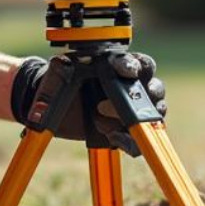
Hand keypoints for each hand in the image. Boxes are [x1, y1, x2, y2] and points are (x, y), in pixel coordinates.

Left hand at [10, 52, 166, 156]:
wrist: (50, 108)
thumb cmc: (60, 82)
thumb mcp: (58, 72)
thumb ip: (61, 67)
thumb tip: (61, 64)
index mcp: (118, 66)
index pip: (139, 63)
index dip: (136, 66)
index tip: (128, 71)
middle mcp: (131, 87)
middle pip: (154, 89)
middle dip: (145, 94)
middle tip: (117, 102)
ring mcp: (131, 110)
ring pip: (153, 115)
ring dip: (138, 120)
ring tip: (110, 123)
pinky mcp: (126, 131)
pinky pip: (139, 140)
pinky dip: (130, 142)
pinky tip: (112, 138)